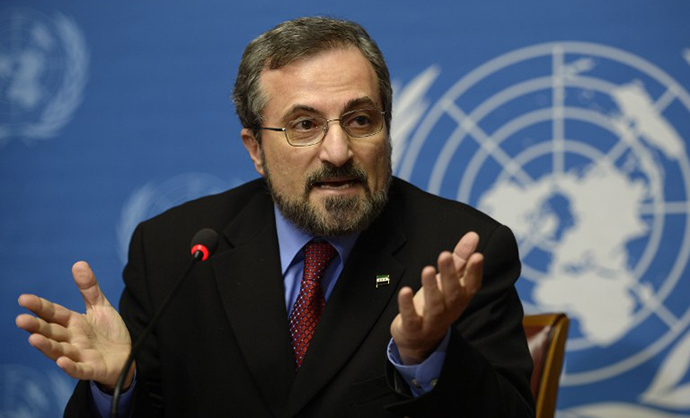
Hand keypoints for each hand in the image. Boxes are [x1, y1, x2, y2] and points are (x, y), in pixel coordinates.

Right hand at [16, 261, 133, 389]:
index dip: (39, 306)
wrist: (128, 356)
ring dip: (47, 346)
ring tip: (33, 338)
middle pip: (52, 332)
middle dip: (36, 326)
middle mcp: (72, 339)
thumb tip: (78, 263)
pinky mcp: (91, 369)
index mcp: (73, 323)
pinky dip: (70, 366)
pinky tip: (61, 362)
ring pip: (60, 350)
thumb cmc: (109, 333)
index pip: (53, 313)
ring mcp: (80, 355)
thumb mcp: (100, 307)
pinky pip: (79, 369)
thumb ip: (89, 288)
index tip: (23, 299)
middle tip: (20, 320)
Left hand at [391, 232, 483, 364]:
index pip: (472, 285)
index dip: (475, 272)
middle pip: (452, 293)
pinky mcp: (413, 328)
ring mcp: (432, 320)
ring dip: (431, 288)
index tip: (477, 256)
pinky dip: (407, 305)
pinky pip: (411, 318)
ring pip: (434, 305)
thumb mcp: (449, 281)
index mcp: (460, 297)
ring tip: (427, 270)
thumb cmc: (437, 303)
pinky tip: (405, 291)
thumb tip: (473, 236)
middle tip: (445, 255)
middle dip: (449, 274)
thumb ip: (460, 259)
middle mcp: (449, 309)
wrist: (420, 340)